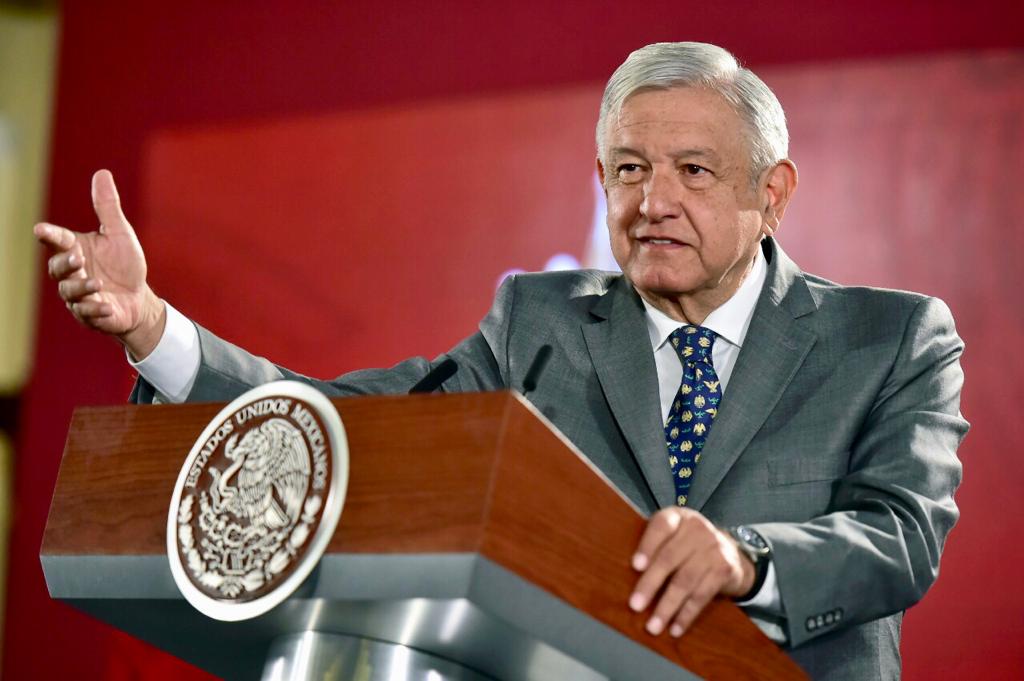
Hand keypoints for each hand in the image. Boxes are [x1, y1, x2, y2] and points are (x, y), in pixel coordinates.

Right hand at [34, 169, 164, 358]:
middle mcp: (72, 273)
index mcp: (75, 249)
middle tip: (78, 258)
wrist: (139, 299)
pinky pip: (87, 313)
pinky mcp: (90, 315)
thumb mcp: (120, 234)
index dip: (49, 235)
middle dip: (65, 263)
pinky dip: (95, 310)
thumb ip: (107, 207)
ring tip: (97, 282)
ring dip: (81, 287)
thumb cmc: (125, 265)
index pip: (57, 240)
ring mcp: (79, 295)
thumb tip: (102, 173)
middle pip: (57, 268)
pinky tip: (107, 307)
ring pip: (69, 292)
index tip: (41, 229)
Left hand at [629, 507, 753, 637]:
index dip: (647, 546)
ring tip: (653, 625)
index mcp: (678, 517)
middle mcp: (697, 528)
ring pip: (685, 581)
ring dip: (667, 607)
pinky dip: (686, 615)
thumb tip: (619, 573)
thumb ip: (652, 545)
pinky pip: (701, 595)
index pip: (661, 526)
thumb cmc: (687, 545)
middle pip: (669, 558)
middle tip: (635, 605)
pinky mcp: (724, 569)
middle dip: (650, 584)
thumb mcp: (672, 535)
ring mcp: (714, 548)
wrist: (729, 552)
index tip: (635, 566)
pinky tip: (675, 628)